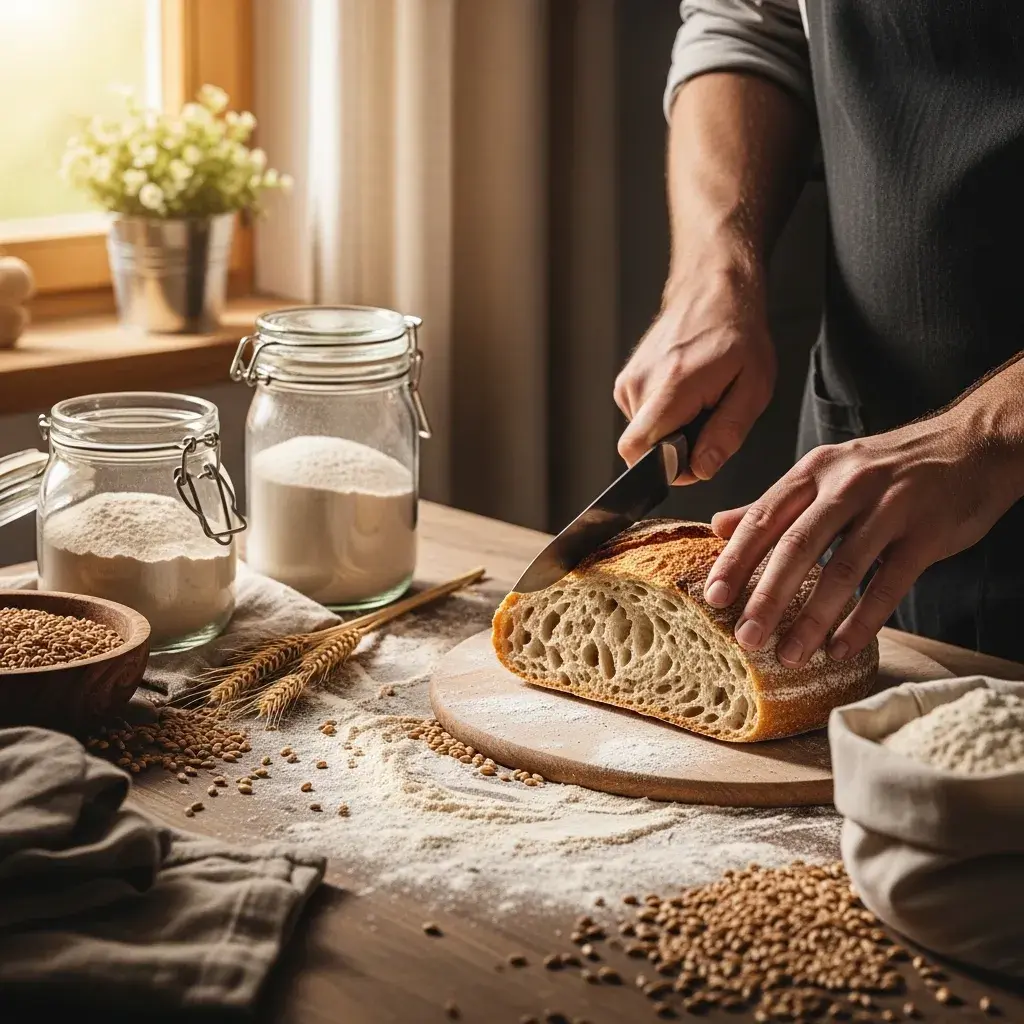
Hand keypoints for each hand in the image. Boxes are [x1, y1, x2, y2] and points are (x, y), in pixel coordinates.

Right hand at [614, 260, 775, 481]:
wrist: (713, 290)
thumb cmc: (738, 335)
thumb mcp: (753, 388)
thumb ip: (727, 433)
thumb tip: (701, 469)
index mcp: (671, 387)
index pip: (637, 450)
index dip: (665, 468)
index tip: (694, 456)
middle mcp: (640, 384)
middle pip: (644, 448)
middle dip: (675, 449)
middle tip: (707, 419)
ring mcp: (628, 381)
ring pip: (644, 434)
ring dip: (672, 430)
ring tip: (698, 400)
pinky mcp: (626, 381)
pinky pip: (641, 418)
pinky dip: (664, 416)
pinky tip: (685, 393)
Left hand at [702, 402, 1023, 665]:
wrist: (972, 444)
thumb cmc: (888, 467)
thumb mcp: (826, 471)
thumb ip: (774, 502)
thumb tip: (717, 526)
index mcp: (814, 471)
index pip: (764, 517)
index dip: (736, 559)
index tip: (712, 597)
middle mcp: (847, 486)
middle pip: (797, 546)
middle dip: (767, 597)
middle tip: (745, 637)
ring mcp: (889, 508)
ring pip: (842, 570)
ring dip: (813, 619)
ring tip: (790, 654)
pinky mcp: (926, 534)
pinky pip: (889, 585)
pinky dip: (862, 621)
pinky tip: (841, 647)